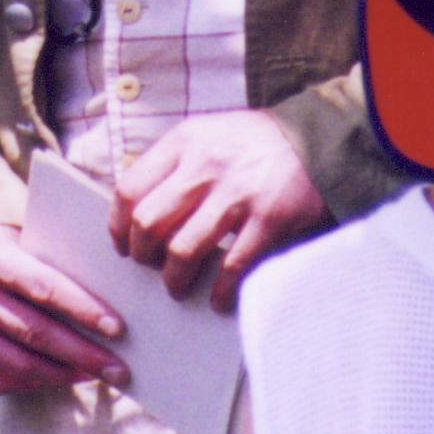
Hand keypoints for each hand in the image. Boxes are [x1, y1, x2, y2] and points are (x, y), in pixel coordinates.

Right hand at [0, 225, 129, 396]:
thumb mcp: (14, 237)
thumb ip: (48, 256)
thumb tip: (108, 283)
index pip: (43, 286)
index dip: (82, 308)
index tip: (118, 327)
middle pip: (35, 332)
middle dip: (84, 353)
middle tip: (119, 369)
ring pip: (19, 364)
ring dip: (63, 374)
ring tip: (96, 375)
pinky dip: (34, 385)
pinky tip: (61, 379)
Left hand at [108, 110, 326, 311]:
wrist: (315, 139)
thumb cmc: (251, 144)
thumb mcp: (205, 135)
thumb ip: (173, 165)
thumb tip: (137, 211)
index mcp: (184, 141)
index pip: (129, 189)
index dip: (119, 226)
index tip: (124, 244)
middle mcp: (206, 164)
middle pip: (148, 222)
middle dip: (143, 255)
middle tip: (151, 266)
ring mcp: (238, 193)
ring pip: (183, 250)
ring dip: (175, 279)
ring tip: (178, 286)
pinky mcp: (269, 219)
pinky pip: (232, 267)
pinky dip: (220, 291)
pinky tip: (219, 298)